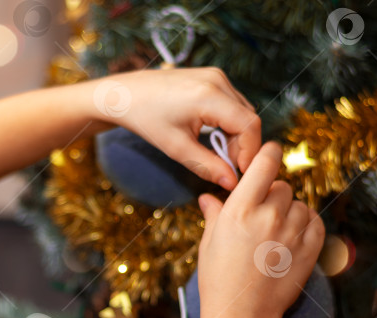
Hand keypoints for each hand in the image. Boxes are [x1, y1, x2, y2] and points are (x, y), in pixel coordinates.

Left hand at [89, 67, 260, 189]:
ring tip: (217, 154)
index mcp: (209, 95)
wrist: (126, 95)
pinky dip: (229, 123)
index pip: (249, 125)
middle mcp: (217, 80)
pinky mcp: (212, 77)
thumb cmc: (146, 119)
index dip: (250, 151)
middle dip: (242, 146)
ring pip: (243, 111)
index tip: (240, 172)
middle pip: (249, 118)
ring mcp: (216, 75)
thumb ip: (207, 166)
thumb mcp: (176, 148)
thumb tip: (232, 183)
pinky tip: (213, 138)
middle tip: (227, 168)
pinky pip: (232, 103)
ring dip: (236, 136)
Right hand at [196, 142, 325, 317]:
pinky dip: (307, 225)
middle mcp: (269, 216)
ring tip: (275, 233)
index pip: (265, 162)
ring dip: (290, 212)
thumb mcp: (210, 243)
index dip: (268, 154)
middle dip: (273, 195)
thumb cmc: (219, 279)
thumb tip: (208, 198)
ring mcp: (292, 233)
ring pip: (300, 205)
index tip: (267, 157)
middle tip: (261, 214)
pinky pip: (316, 223)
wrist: (242, 315)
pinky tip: (292, 237)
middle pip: (282, 186)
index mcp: (240, 209)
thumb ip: (215, 214)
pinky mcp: (310, 250)